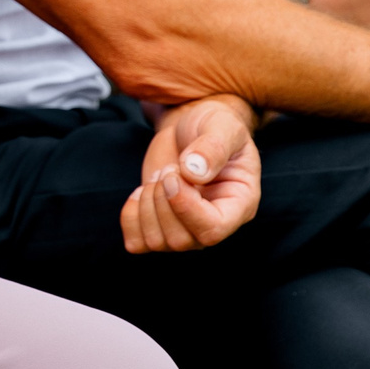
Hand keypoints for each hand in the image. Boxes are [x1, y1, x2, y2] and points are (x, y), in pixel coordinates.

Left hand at [123, 95, 262, 252]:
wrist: (192, 128)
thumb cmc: (214, 126)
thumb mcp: (221, 126)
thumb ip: (213, 147)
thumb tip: (193, 172)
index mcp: (239, 204)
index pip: (213, 231)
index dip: (185, 207)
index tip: (173, 174)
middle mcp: (214, 224)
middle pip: (181, 240)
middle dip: (163, 200)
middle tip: (170, 168)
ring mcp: (186, 230)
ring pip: (157, 242)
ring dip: (148, 204)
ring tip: (161, 176)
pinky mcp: (159, 227)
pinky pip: (137, 243)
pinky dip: (130, 216)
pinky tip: (141, 191)